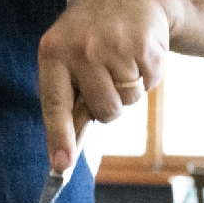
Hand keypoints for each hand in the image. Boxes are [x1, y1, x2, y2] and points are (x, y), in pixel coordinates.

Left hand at [39, 0, 171, 171]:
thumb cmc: (88, 37)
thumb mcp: (64, 58)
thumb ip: (66, 100)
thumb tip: (65, 156)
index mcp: (52, 54)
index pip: (54, 106)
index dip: (59, 138)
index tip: (61, 165)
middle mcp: (81, 50)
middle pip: (104, 111)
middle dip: (109, 106)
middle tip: (106, 80)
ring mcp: (113, 45)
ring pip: (128, 101)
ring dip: (130, 90)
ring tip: (121, 61)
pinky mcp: (144, 43)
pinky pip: (150, 84)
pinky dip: (149, 75)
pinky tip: (139, 53)